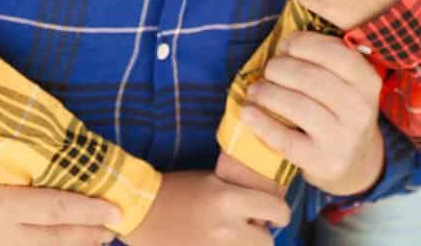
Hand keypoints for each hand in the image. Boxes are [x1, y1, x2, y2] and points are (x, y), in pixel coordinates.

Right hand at [124, 170, 288, 245]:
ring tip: (234, 239)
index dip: (280, 213)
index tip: (275, 215)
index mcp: (229, 199)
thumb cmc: (176, 189)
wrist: (141, 210)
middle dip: (261, 236)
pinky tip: (219, 245)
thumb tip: (263, 202)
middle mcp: (227, 228)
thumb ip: (238, 192)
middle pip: (267, 242)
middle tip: (252, 230)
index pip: (277, 210)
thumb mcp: (211, 180)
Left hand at [238, 32, 384, 196]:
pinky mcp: (322, 162)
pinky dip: (261, 123)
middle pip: (310, 78)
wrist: (354, 163)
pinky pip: (285, 139)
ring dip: (267, 93)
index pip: (334, 52)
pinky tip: (248, 112)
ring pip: (296, 105)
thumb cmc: (340, 111)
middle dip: (280, 68)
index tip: (283, 46)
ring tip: (256, 90)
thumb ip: (325, 59)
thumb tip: (283, 42)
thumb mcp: (347, 83)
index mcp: (368, 81)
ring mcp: (343, 138)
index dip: (302, 43)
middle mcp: (360, 110)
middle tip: (268, 70)